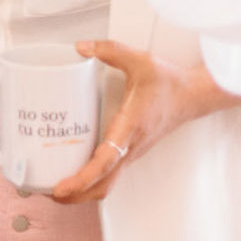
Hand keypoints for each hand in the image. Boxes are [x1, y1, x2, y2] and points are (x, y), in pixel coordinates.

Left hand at [52, 38, 239, 201]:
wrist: (195, 95)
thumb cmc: (169, 81)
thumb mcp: (140, 60)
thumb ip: (110, 50)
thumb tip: (80, 46)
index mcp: (131, 128)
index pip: (106, 160)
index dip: (83, 177)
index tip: (61, 187)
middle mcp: (132, 147)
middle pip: (103, 184)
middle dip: (75, 194)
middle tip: (45, 193)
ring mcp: (133, 152)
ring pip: (108, 183)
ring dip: (82, 192)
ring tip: (54, 190)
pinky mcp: (132, 151)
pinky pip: (111, 174)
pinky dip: (92, 181)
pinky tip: (73, 174)